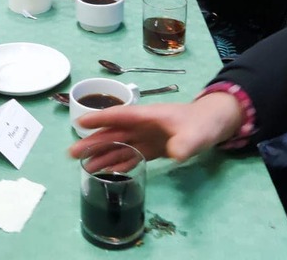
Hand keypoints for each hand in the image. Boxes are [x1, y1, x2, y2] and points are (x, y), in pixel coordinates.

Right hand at [68, 93, 243, 162]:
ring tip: (83, 166)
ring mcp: (147, 136)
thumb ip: (185, 144)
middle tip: (71, 152)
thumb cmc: (202, 123)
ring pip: (119, 145)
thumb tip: (174, 154)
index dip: (99, 118)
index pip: (119, 116)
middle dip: (92, 142)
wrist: (214, 124)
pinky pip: (131, 155)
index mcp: (148, 115)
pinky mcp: (153, 148)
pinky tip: (107, 171)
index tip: (79, 122)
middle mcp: (143, 125)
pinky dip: (118, 162)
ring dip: (102, 155)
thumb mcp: (196, 134)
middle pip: (113, 133)